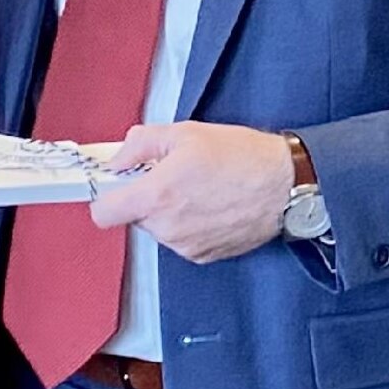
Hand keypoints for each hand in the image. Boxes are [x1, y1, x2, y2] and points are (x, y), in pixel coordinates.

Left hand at [90, 121, 293, 262]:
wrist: (285, 185)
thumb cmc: (241, 156)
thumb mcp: (185, 133)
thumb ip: (140, 144)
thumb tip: (117, 160)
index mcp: (156, 196)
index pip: (103, 214)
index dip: (107, 196)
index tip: (117, 184)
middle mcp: (168, 228)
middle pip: (134, 217)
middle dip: (146, 197)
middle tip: (172, 174)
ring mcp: (186, 246)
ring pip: (159, 228)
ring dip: (169, 210)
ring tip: (199, 187)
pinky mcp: (205, 255)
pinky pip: (181, 239)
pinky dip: (189, 223)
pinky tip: (211, 203)